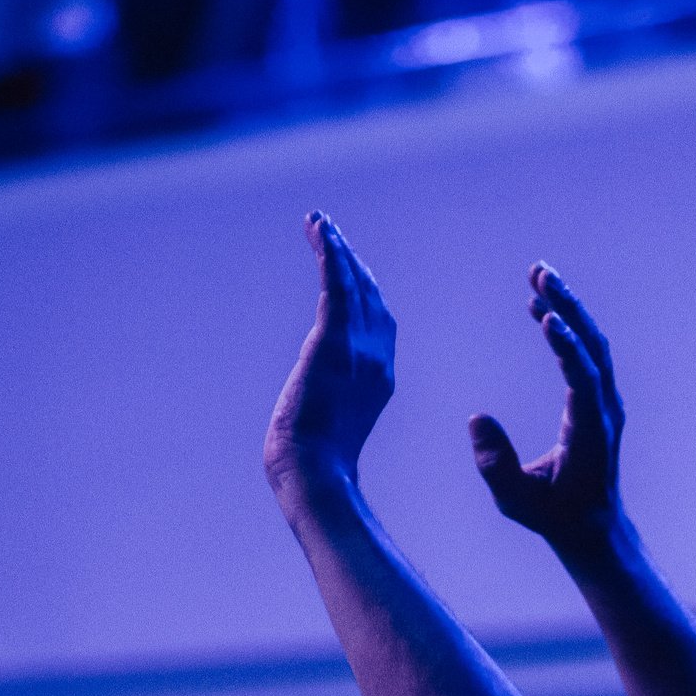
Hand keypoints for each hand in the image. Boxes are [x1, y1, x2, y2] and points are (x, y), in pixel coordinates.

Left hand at [264, 213, 396, 489]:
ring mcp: (358, 350)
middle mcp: (377, 359)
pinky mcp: (333, 342)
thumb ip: (333, 411)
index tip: (348, 268)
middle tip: (330, 233)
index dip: (365, 291)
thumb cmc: (316, 466)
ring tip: (319, 222)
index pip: (378, 323)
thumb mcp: (332, 432)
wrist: (316, 472)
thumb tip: (316, 422)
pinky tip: (320, 232)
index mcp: (380, 379)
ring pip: (352, 284)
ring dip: (336, 249)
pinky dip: (329, 255)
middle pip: (370, 296)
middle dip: (352, 262)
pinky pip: (335, 286)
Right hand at [470, 264, 624, 548]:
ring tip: (539, 275)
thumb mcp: (517, 502)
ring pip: (592, 344)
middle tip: (541, 272)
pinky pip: (586, 355)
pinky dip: (567, 327)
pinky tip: (540, 309)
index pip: (584, 380)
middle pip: (593, 347)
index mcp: (591, 432)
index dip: (568, 348)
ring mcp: (604, 403)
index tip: (548, 317)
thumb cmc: (555, 516)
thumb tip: (477, 417)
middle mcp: (604, 410)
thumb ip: (496, 464)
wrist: (593, 527)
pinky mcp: (596, 400)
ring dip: (568, 308)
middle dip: (568, 307)